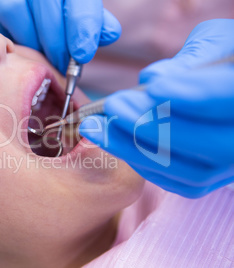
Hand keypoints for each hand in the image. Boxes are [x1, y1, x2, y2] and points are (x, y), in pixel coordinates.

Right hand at [0, 0, 120, 72]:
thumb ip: (87, 16)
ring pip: (12, 9)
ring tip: (37, 52)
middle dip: (54, 40)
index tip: (82, 53)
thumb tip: (110, 33)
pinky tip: (11, 44)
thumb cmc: (46, 5)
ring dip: (28, 39)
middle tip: (60, 64)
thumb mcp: (69, 4)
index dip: (81, 23)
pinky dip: (0, 36)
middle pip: (43, 2)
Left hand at [79, 19, 233, 197]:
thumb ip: (189, 60)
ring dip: (135, 148)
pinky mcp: (206, 179)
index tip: (154, 88)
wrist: (223, 88)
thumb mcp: (213, 44)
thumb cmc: (218, 60)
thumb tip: (152, 79)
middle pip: (210, 144)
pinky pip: (174, 180)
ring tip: (96, 126)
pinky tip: (113, 140)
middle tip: (113, 105)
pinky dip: (140, 161)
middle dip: (154, 125)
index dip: (192, 96)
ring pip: (188, 170)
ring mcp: (230, 165)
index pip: (230, 97)